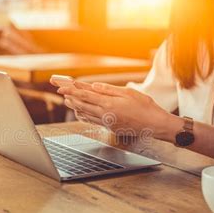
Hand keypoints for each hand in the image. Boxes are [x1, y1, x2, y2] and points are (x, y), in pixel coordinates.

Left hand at [57, 82, 174, 138]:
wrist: (154, 125)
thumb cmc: (145, 106)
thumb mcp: (128, 93)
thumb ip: (109, 90)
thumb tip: (94, 86)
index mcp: (109, 104)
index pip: (85, 95)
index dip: (71, 90)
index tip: (61, 86)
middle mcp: (105, 114)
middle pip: (82, 103)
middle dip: (69, 96)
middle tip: (59, 90)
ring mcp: (107, 122)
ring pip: (85, 113)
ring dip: (74, 105)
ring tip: (66, 100)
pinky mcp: (110, 127)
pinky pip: (92, 120)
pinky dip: (83, 114)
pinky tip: (80, 112)